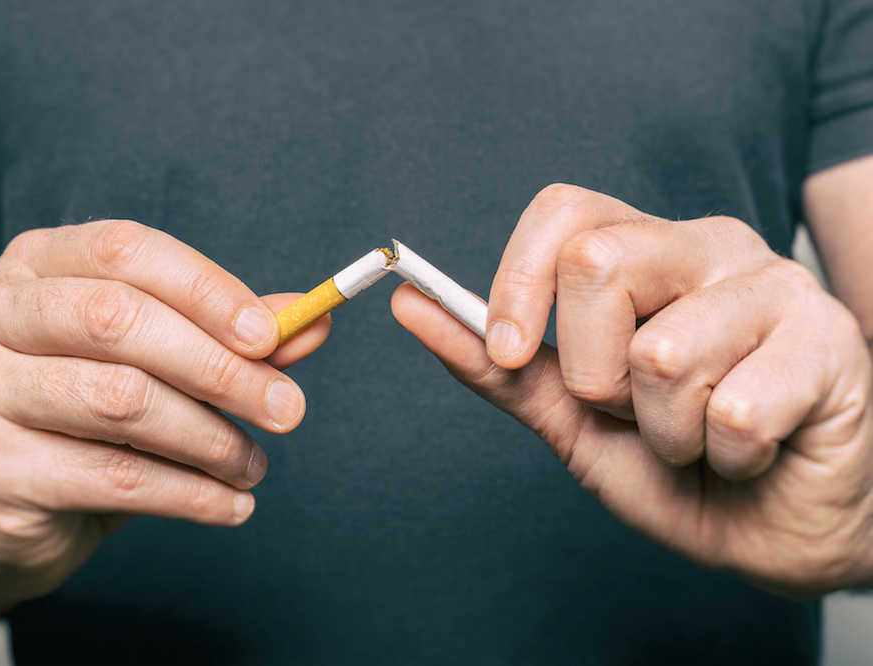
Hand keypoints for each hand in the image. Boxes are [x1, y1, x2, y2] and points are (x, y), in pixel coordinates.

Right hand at [0, 220, 327, 605]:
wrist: (0, 505)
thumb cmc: (87, 417)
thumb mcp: (158, 363)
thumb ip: (229, 337)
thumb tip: (311, 323)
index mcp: (34, 265)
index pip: (126, 250)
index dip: (207, 290)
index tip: (271, 337)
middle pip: (118, 320)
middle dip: (221, 369)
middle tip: (288, 411)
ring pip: (120, 401)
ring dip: (211, 439)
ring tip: (254, 466)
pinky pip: (113, 477)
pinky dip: (190, 494)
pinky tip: (231, 505)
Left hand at [392, 184, 872, 596]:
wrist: (768, 529)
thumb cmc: (670, 461)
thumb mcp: (566, 412)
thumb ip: (495, 359)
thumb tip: (412, 303)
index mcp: (646, 249)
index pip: (564, 212)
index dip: (518, 283)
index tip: (509, 352)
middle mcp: (711, 247)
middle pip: (598, 267)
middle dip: (594, 375)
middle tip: (636, 408)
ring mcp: (779, 287)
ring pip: (663, 355)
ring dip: (666, 431)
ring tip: (701, 435)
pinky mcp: (833, 344)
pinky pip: (735, 411)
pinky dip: (726, 457)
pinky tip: (754, 450)